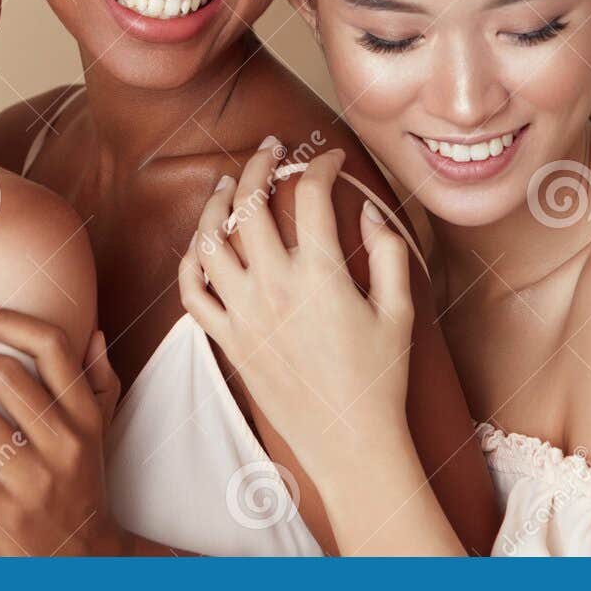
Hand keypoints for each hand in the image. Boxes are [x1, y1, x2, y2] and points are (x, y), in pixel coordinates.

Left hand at [0, 308, 127, 555]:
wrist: (86, 559)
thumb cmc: (85, 485)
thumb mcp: (101, 433)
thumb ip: (100, 382)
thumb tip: (94, 332)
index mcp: (85, 415)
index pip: (52, 347)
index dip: (7, 321)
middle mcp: (65, 442)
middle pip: (5, 376)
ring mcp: (37, 480)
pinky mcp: (7, 515)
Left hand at [177, 143, 415, 477]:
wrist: (350, 441)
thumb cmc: (381, 377)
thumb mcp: (400, 310)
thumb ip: (389, 252)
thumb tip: (369, 210)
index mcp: (321, 275)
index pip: (310, 196)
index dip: (319, 166)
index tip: (328, 159)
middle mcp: (275, 287)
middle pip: (250, 205)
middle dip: (258, 165)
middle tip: (269, 149)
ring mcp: (244, 314)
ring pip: (210, 242)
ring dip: (215, 205)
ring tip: (227, 184)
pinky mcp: (228, 340)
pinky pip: (193, 293)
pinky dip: (190, 263)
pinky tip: (201, 245)